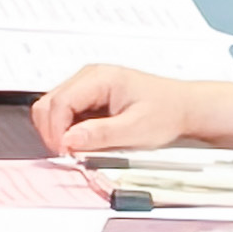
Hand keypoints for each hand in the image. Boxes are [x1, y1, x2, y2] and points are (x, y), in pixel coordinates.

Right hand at [27, 60, 217, 156]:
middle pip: (49, 103)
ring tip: (77, 150)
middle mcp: (89, 76)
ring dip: (59, 132)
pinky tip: (84, 142)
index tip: (64, 153)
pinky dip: (67, 130)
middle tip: (67, 155)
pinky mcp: (88, 97)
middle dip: (52, 132)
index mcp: (100, 78)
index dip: (56, 131)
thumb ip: (101, 134)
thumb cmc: (167, 112)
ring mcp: (87, 86)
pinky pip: (65, 113)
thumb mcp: (136, 129)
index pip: (60, 102)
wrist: (183, 107)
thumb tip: (69, 140)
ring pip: (53, 108)